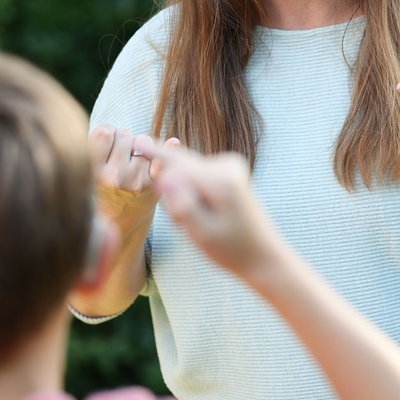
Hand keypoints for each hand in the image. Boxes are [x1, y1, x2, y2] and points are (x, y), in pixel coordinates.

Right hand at [89, 125, 179, 234]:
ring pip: (143, 141)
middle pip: (124, 134)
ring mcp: (136, 180)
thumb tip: (142, 131)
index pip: (103, 132)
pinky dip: (165, 149)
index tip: (109, 143)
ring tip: (134, 161)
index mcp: (94, 173)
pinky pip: (161, 154)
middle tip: (122, 155)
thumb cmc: (106, 192)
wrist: (122, 225)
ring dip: (141, 147)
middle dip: (125, 140)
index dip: (108, 134)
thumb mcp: (94, 173)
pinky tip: (162, 153)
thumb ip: (102, 147)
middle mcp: (114, 176)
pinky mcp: (154, 184)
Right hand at [137, 144, 278, 276]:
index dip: (159, 170)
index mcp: (222, 181)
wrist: (262, 254)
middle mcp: (227, 165)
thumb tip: (165, 179)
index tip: (137, 145)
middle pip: (180, 165)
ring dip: (182, 194)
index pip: (176, 168)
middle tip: (185, 223)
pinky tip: (204, 213)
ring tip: (198, 222)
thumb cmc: (232, 249)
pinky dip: (191, 192)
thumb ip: (183, 207)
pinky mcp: (226, 168)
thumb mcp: (203, 235)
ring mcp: (228, 164)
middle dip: (172, 191)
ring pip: (185, 171)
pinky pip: (194, 174)